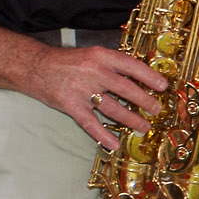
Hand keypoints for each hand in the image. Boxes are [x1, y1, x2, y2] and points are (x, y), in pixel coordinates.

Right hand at [29, 42, 168, 152]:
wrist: (34, 66)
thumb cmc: (67, 62)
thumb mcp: (92, 55)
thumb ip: (113, 65)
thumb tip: (139, 79)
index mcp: (101, 57)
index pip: (131, 66)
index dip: (149, 76)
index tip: (163, 86)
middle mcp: (93, 72)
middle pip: (126, 88)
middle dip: (145, 101)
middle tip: (157, 110)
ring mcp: (81, 89)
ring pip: (112, 107)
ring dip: (130, 119)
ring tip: (143, 126)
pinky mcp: (70, 105)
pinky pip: (90, 123)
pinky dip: (102, 134)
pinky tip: (113, 143)